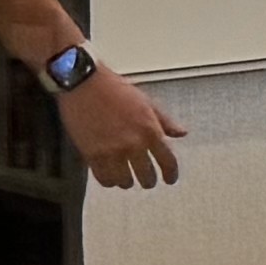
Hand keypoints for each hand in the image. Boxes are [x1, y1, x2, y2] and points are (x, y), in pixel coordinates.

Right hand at [60, 64, 183, 189]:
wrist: (84, 83)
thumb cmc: (114, 88)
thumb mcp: (146, 102)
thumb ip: (164, 121)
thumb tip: (182, 133)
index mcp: (150, 130)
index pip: (168, 161)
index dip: (171, 174)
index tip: (170, 179)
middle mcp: (134, 144)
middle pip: (147, 176)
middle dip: (148, 180)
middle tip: (146, 180)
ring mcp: (112, 152)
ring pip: (125, 181)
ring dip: (127, 181)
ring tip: (126, 178)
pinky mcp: (92, 155)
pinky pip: (104, 179)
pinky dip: (109, 180)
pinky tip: (110, 176)